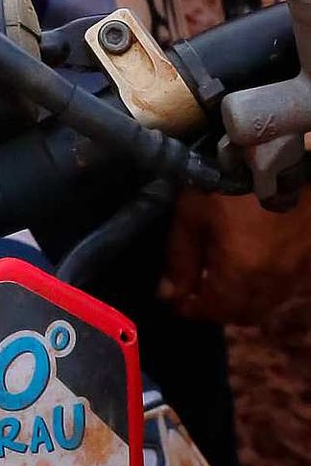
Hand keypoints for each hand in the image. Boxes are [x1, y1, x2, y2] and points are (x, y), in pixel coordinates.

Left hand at [160, 185, 310, 323]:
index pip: (215, 311)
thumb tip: (168, 294)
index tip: (177, 302)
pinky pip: (285, 287)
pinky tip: (252, 269)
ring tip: (223, 281)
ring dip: (244, 301)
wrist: (277, 151)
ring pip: (268, 303)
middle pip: (245, 313)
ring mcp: (296, 270)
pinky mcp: (308, 257)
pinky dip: (266, 288)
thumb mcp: (192, 212)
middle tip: (198, 292)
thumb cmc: (228, 177)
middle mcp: (273, 281)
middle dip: (219, 309)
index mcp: (242, 273)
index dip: (192, 309)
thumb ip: (179, 257)